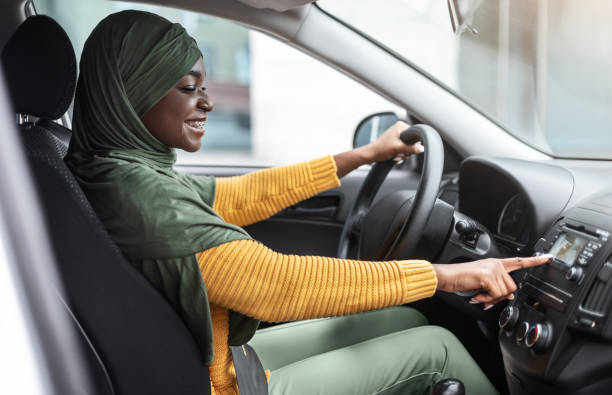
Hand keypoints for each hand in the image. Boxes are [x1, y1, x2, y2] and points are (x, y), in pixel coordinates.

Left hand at [368, 121, 423, 162]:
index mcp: (400, 126)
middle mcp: (399, 128)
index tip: (407, 150)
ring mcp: (397, 135)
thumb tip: (421, 148)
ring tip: (396, 155)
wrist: (371, 155)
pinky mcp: (395, 141)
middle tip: (399, 154)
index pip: (415, 135)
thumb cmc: (381, 149)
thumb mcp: (398, 148)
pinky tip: (395, 156)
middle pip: (412, 142)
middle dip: (407, 151)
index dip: (413, 144)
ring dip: (403, 154)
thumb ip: (411, 148)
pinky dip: (400, 154)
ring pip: (408, 147)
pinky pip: (403, 148)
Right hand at [433, 255, 551, 308]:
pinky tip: (477, 296)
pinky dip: (487, 299)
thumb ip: (497, 287)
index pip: (518, 261)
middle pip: (512, 287)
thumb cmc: (461, 279)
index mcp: (495, 264)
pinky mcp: (488, 276)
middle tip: (485, 298)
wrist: (447, 276)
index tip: (547, 258)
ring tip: (480, 296)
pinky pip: (496, 295)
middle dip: (499, 297)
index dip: (534, 261)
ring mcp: (492, 269)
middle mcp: (496, 264)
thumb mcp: (483, 283)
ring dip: (492, 299)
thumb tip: (509, 296)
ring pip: (505, 292)